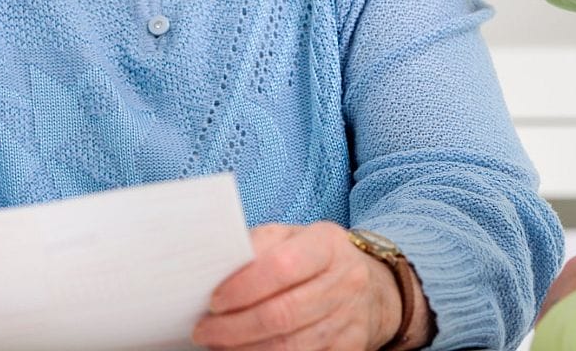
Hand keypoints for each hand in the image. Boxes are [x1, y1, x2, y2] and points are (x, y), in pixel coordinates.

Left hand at [192, 222, 425, 350]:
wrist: (371, 288)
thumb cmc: (317, 258)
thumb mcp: (294, 237)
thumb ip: (260, 245)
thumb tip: (217, 265)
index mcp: (327, 244)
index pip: (282, 266)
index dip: (244, 286)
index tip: (214, 300)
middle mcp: (345, 281)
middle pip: (283, 313)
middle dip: (236, 327)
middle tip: (204, 331)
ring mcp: (350, 318)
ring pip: (291, 346)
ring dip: (247, 349)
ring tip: (218, 346)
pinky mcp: (350, 348)